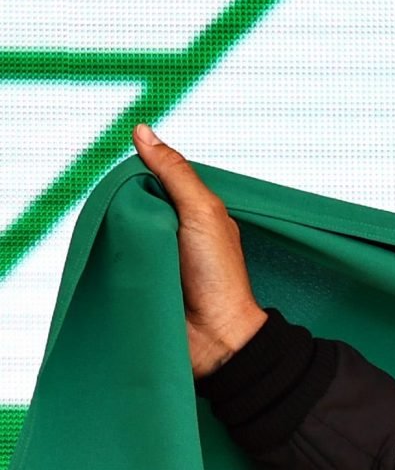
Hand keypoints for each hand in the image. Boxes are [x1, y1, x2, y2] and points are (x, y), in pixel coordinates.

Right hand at [129, 122, 267, 377]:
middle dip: (117, 206)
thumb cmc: (219, 277)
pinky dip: (105, 258)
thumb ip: (175, 172)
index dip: (133, 178)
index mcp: (187, 211)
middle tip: (123, 219)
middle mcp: (168, 231)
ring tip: (118, 242)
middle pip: (126, 204)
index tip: (124, 183)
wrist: (217, 337)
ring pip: (115, 231)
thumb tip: (142, 131)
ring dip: (110, 234)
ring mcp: (150, 256)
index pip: (146, 180)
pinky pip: (110, 261)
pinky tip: (100, 257)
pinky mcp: (133, 280)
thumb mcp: (202, 212)